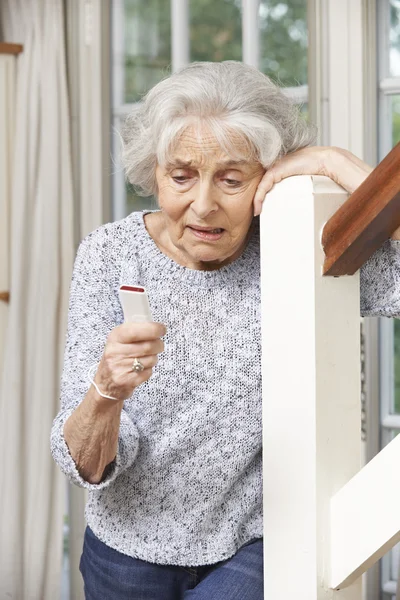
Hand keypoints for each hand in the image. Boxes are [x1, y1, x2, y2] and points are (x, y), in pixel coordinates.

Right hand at [94, 321, 165, 402]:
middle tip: (157, 344)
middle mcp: (116, 351)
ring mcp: (120, 367)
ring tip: (145, 358)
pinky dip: (148, 370)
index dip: (153, 329)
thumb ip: (137, 331)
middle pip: (148, 346)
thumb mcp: (120, 339)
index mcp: (115, 337)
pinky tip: (140, 369)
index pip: (136, 331)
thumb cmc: (117, 356)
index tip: (161, 329)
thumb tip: (157, 327)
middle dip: (158, 344)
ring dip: (153, 358)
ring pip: (151, 359)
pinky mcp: (127, 380)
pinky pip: (148, 372)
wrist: (106, 382)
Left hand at [253, 146, 373, 215]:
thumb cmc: (321, 172)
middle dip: (257, 199)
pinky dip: (259, 196)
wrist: (326, 161)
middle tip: (257, 212)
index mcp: (285, 171)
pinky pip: (263, 185)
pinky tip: (258, 207)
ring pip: (261, 186)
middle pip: (263, 185)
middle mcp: (279, 168)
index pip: (268, 184)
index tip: (260, 210)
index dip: (262, 196)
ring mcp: (277, 168)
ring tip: (257, 212)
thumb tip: (311, 214)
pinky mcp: (276, 170)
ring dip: (256, 200)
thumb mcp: (308, 185)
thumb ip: (303, 192)